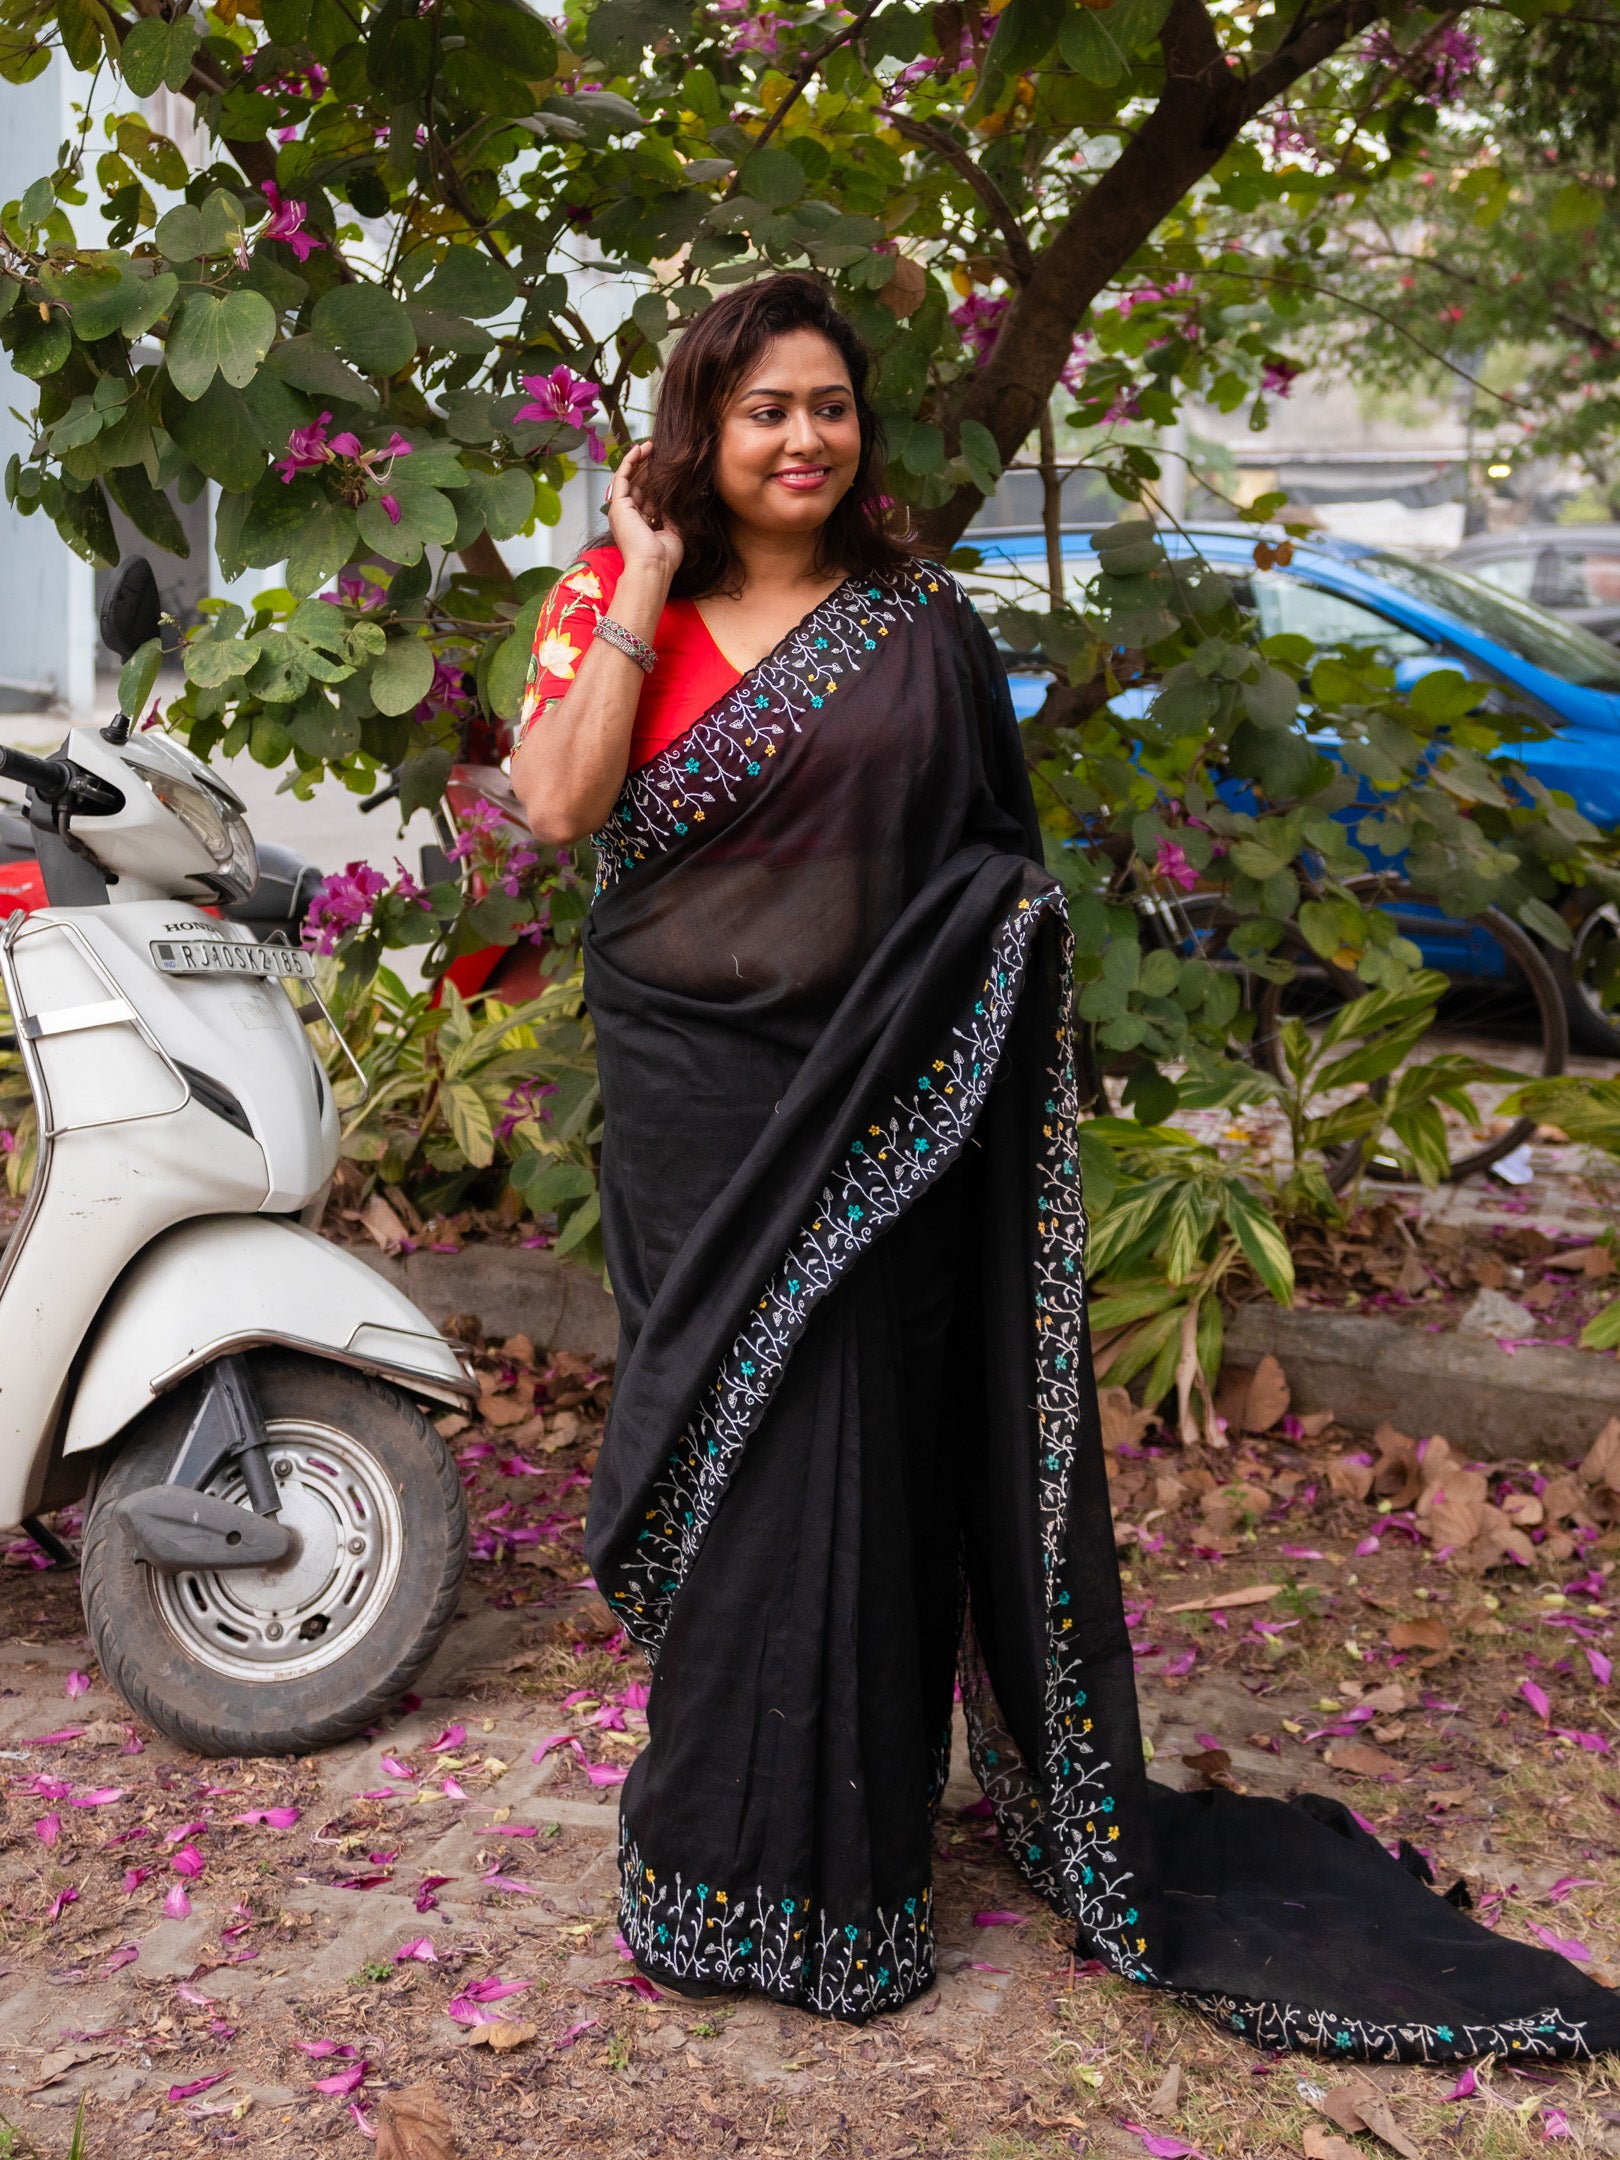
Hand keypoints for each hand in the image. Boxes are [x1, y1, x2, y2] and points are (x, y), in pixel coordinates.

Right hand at [606, 441, 683, 582]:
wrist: (653, 566)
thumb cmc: (664, 557)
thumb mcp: (674, 530)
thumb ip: (672, 512)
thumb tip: (676, 494)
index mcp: (640, 524)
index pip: (647, 497)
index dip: (655, 481)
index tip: (666, 468)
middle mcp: (629, 516)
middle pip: (638, 485)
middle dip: (647, 467)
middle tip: (659, 452)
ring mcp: (621, 511)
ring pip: (629, 478)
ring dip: (639, 460)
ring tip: (650, 446)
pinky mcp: (618, 505)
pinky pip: (622, 477)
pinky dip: (630, 462)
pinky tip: (639, 449)